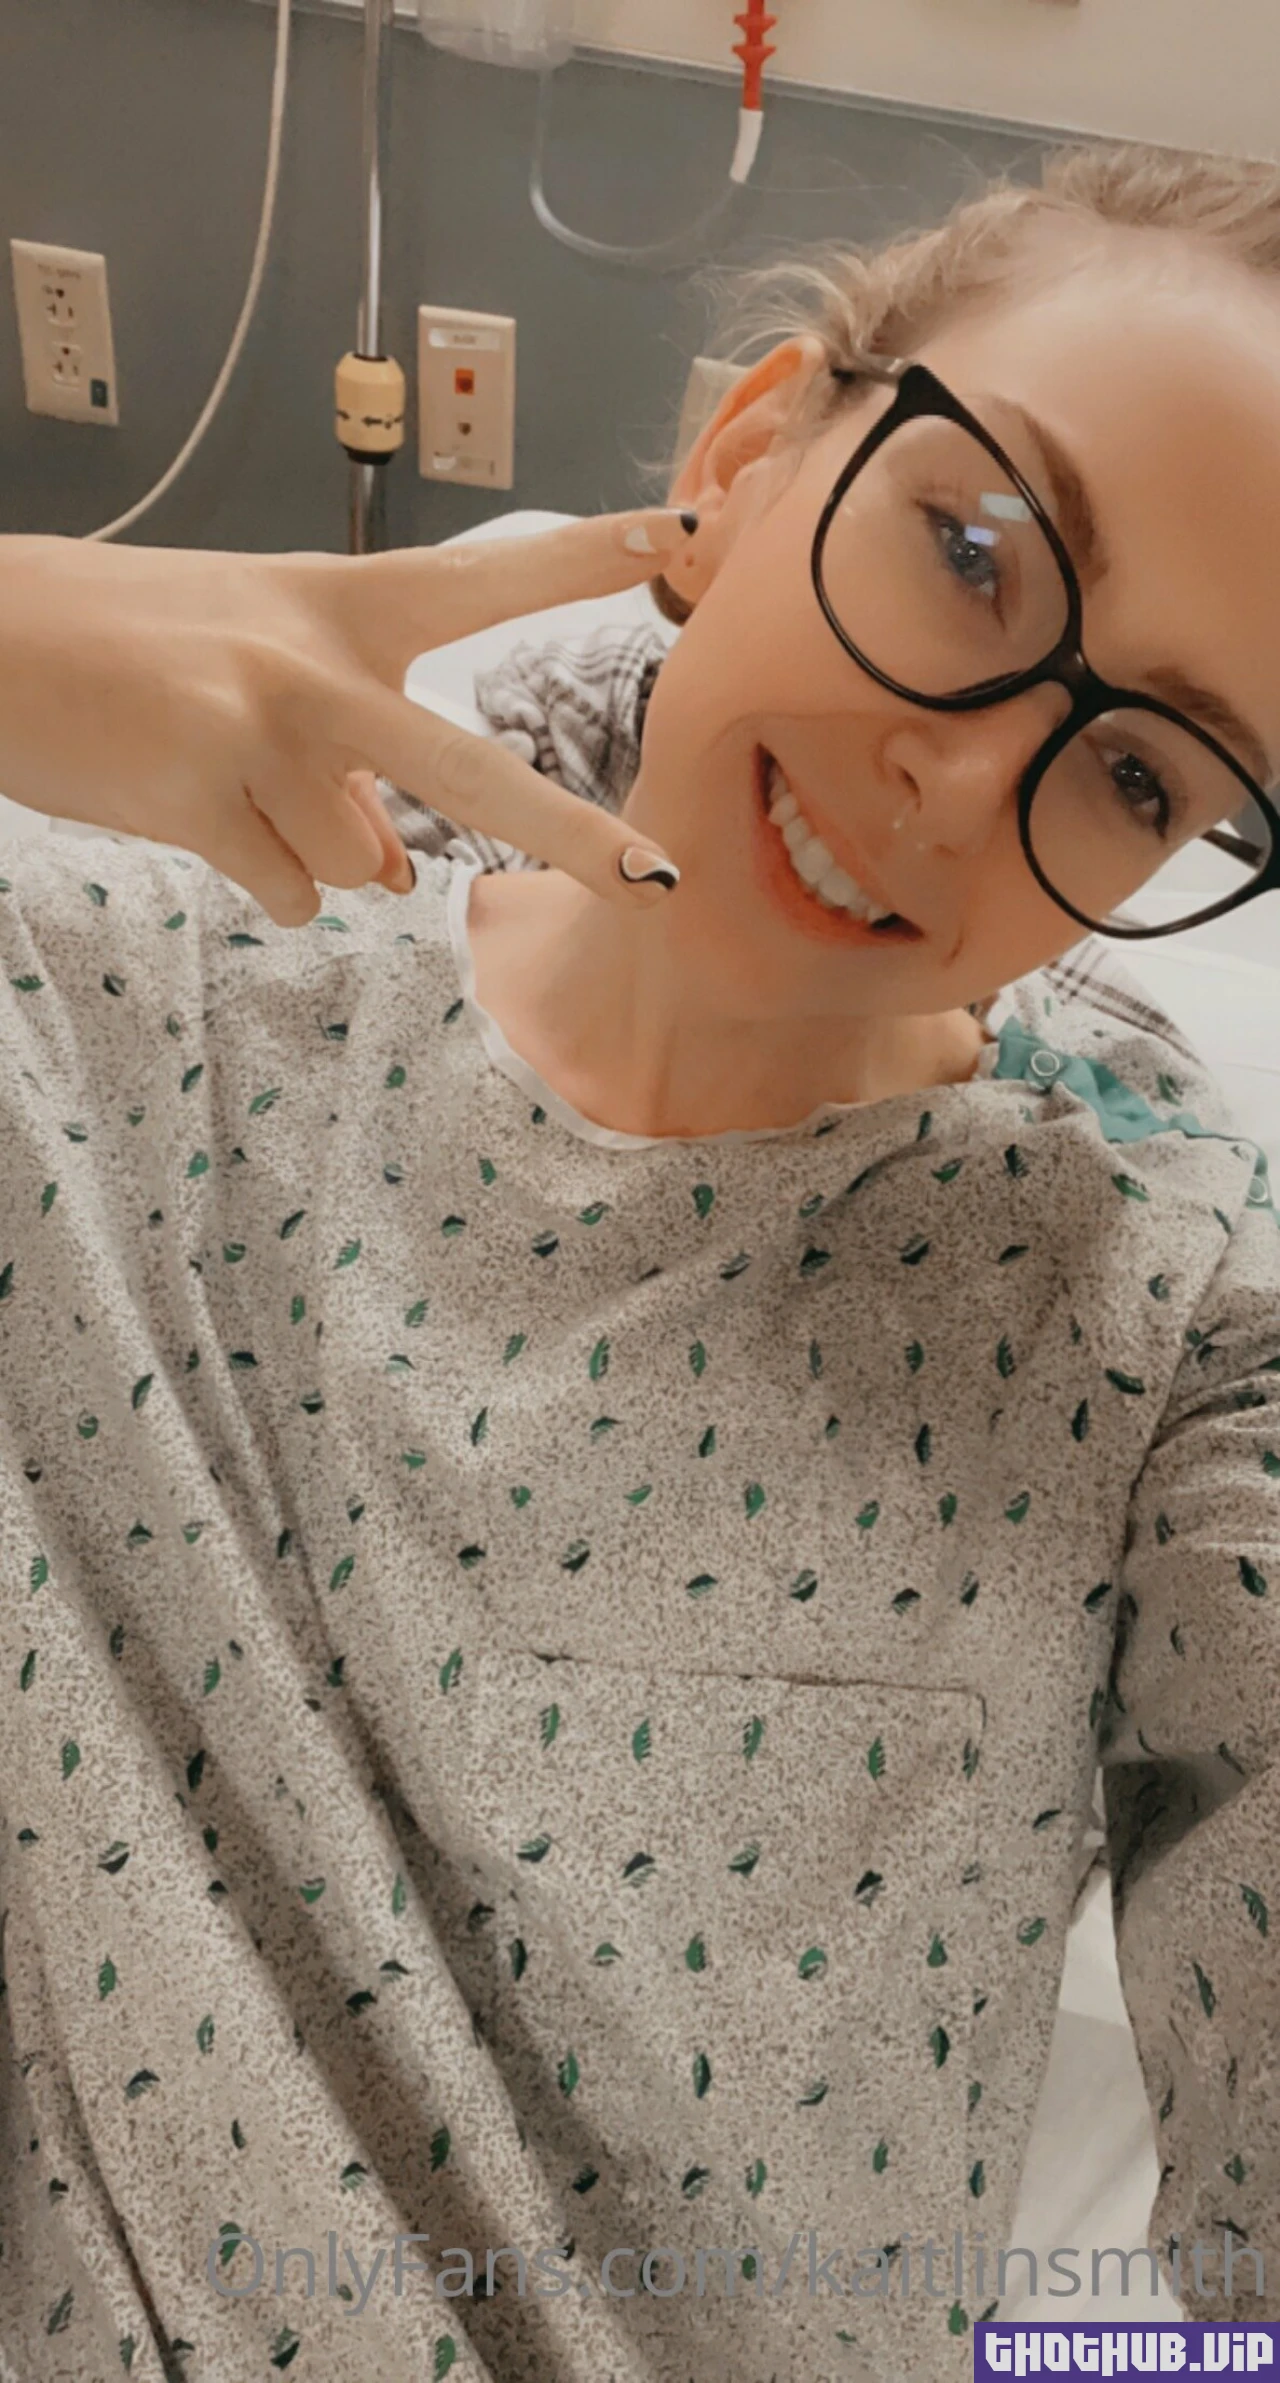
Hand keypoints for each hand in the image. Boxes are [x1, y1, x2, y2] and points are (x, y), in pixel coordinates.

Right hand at [0, 510, 698, 926]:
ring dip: (307, 847)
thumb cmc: (129, 646)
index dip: (585, 554)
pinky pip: (290, 892)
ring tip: (225, 777)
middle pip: (467, 773)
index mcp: (337, 601)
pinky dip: (259, 877)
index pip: (484, 576)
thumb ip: (346, 761)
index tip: (683, 531)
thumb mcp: (256, 673)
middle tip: (655, 887)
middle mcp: (313, 664)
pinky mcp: (200, 799)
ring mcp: (259, 733)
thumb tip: (396, 874)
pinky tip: (199, 813)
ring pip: (351, 861)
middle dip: (572, 839)